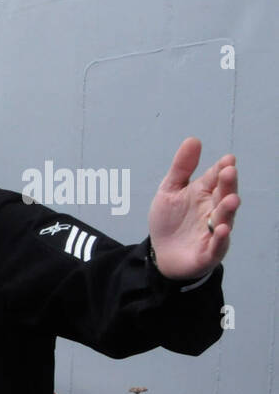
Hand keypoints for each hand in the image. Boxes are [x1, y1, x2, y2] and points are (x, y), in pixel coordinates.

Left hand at [147, 137, 238, 279]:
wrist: (161, 254)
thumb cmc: (170, 221)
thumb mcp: (170, 191)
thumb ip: (181, 168)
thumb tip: (193, 140)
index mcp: (206, 194)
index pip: (216, 179)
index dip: (221, 169)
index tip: (227, 159)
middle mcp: (214, 211)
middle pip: (223, 196)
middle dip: (227, 185)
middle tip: (229, 171)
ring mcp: (213, 232)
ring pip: (224, 219)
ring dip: (227, 210)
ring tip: (231, 199)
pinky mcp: (209, 252)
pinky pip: (216, 245)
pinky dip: (220, 238)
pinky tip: (221, 229)